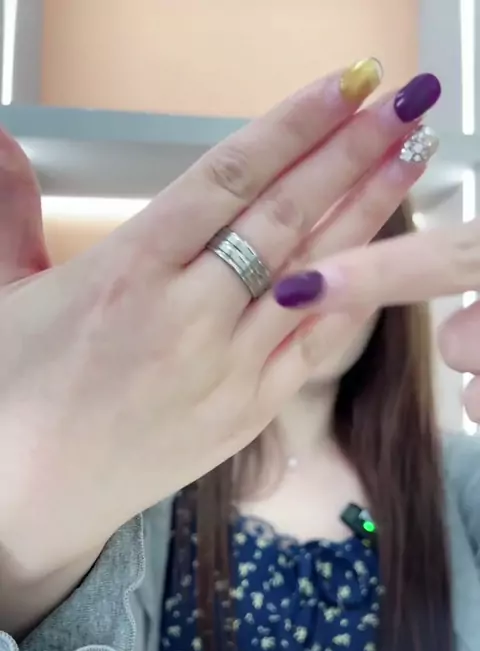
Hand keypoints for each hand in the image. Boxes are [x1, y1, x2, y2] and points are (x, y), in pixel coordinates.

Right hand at [0, 65, 440, 574]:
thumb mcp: (7, 293)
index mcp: (127, 271)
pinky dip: (347, 298)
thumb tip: (1, 142)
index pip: (228, 179)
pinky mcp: (245, 414)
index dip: (293, 127)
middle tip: (397, 109)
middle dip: (348, 155)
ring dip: (364, 214)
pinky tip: (379, 260)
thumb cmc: (17, 395)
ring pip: (310, 276)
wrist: (33, 497)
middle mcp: (186, 316)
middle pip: (284, 217)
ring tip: (405, 162)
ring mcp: (224, 370)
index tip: (341, 90)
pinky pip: (310, 346)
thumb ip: (11, 212)